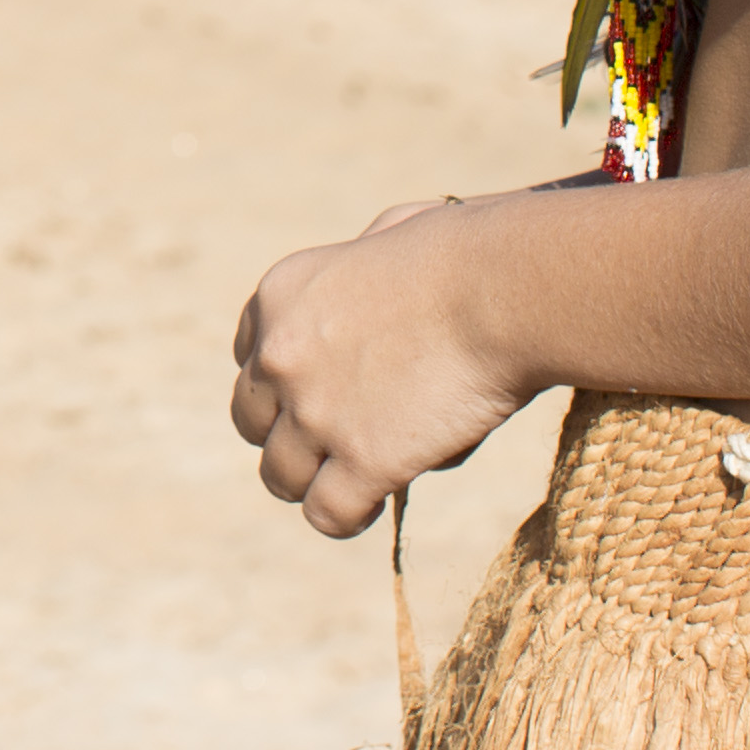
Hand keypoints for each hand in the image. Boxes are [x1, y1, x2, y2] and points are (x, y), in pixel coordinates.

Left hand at [230, 196, 530, 537]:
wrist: (500, 291)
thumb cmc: (466, 255)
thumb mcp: (390, 232)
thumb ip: (366, 258)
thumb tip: (378, 253)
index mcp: (278, 297)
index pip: (248, 360)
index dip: (282, 385)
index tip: (316, 396)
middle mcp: (279, 356)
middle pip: (252, 422)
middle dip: (287, 436)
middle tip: (334, 445)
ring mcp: (314, 413)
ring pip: (279, 477)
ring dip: (312, 484)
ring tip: (354, 485)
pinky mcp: (361, 460)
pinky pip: (327, 514)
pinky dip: (346, 517)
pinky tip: (373, 505)